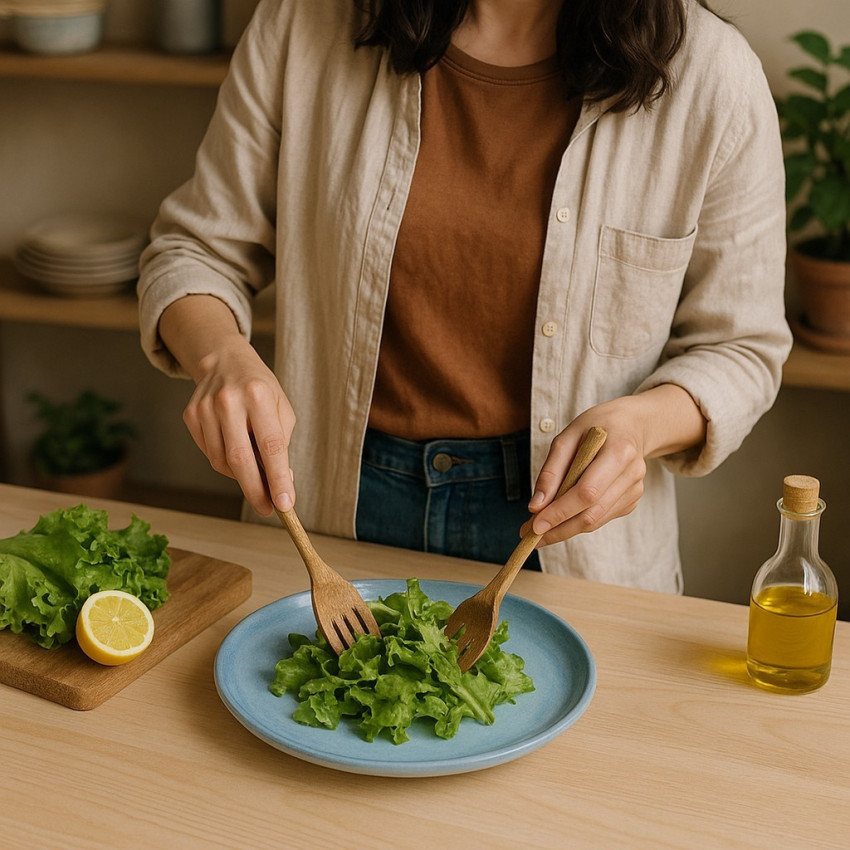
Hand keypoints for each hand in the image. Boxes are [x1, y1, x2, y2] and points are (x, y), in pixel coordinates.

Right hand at [183, 339, 295, 516]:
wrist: (225, 361)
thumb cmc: (261, 389)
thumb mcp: (281, 408)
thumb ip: (282, 445)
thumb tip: (280, 484)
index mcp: (259, 395)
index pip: (271, 446)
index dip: (278, 478)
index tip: (285, 504)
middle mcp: (229, 401)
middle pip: (241, 459)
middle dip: (255, 490)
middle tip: (266, 508)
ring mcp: (205, 408)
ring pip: (222, 462)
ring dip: (241, 476)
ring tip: (255, 474)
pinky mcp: (191, 416)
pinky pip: (210, 453)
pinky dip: (225, 463)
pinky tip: (236, 452)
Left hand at [520, 385, 705, 545]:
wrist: (632, 425)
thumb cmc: (596, 426)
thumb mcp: (567, 436)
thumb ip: (551, 471)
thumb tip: (536, 506)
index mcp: (618, 452)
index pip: (587, 492)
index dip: (560, 512)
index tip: (535, 526)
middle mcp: (632, 474)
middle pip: (592, 513)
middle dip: (559, 529)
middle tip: (530, 536)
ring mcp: (635, 489)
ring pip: (596, 521)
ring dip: (565, 529)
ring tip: (540, 529)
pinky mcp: (632, 499)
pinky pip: (601, 517)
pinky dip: (578, 520)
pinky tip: (563, 515)